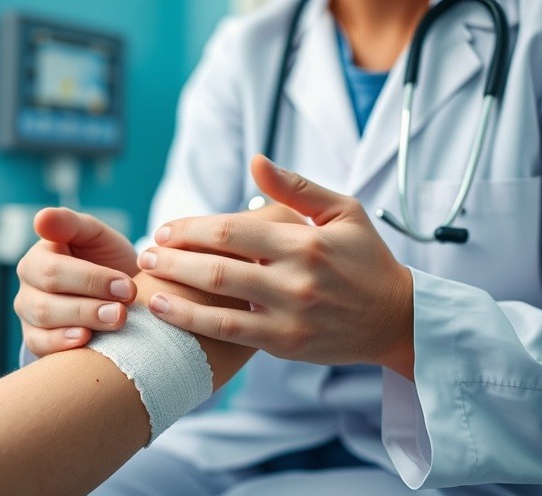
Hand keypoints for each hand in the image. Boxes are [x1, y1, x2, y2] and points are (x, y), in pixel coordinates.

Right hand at [15, 208, 138, 356]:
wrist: (119, 293)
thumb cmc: (106, 259)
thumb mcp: (95, 235)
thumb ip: (71, 223)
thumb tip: (41, 218)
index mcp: (39, 255)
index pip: (53, 270)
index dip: (91, 279)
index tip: (126, 285)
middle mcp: (29, 284)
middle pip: (47, 300)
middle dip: (89, 305)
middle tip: (125, 308)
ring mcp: (29, 312)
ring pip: (44, 322)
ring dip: (83, 322)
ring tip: (116, 320)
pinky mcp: (35, 338)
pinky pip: (39, 345)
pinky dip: (62, 344)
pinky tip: (87, 339)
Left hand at [138, 156, 414, 377]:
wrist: (396, 319)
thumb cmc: (366, 259)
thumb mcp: (343, 212)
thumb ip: (296, 187)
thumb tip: (255, 161)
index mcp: (306, 241)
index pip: (233, 230)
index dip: (191, 228)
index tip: (165, 229)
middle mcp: (295, 278)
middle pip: (217, 265)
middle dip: (173, 257)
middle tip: (145, 253)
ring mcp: (289, 315)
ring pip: (217, 303)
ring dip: (174, 291)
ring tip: (146, 282)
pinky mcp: (285, 344)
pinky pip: (230, 333)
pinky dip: (193, 322)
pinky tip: (167, 311)